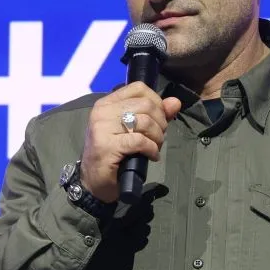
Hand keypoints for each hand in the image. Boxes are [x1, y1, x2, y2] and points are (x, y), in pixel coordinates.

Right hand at [80, 82, 182, 201]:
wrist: (94, 181)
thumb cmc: (114, 154)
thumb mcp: (134, 130)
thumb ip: (155, 114)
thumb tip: (175, 102)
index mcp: (107, 103)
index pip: (138, 88)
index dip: (156, 102)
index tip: (158, 119)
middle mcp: (103, 111)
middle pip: (146, 105)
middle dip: (160, 122)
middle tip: (157, 138)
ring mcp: (102, 128)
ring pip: (145, 122)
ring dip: (157, 137)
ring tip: (154, 147)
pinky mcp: (107, 145)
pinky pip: (140, 141)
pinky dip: (151, 149)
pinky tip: (151, 156)